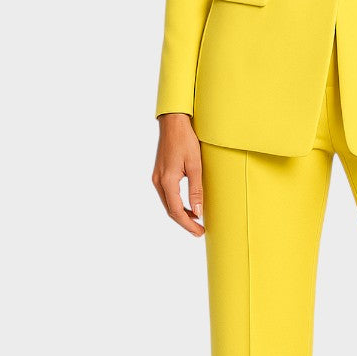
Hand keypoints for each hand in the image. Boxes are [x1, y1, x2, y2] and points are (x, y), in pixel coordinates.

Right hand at [151, 113, 205, 237]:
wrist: (173, 123)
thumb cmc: (185, 140)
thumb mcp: (195, 165)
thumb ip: (196, 189)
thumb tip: (198, 212)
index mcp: (167, 181)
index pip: (176, 211)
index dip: (188, 224)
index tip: (200, 232)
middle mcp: (158, 181)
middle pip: (170, 210)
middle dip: (184, 222)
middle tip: (199, 231)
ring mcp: (157, 177)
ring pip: (167, 203)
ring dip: (180, 213)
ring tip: (196, 220)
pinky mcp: (159, 173)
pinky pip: (167, 195)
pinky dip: (176, 203)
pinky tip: (187, 205)